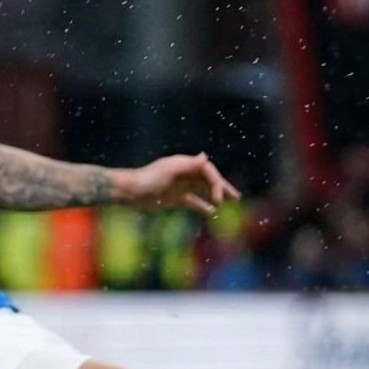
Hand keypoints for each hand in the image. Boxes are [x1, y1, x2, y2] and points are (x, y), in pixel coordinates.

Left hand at [125, 153, 239, 214]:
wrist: (131, 192)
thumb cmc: (149, 179)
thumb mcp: (170, 170)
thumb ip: (188, 165)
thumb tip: (205, 156)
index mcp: (185, 164)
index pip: (208, 171)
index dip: (217, 183)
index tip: (219, 199)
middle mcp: (185, 174)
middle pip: (209, 180)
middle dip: (223, 188)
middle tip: (237, 197)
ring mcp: (181, 186)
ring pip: (203, 191)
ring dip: (216, 196)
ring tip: (229, 203)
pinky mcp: (175, 198)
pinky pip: (193, 201)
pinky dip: (202, 206)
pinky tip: (211, 212)